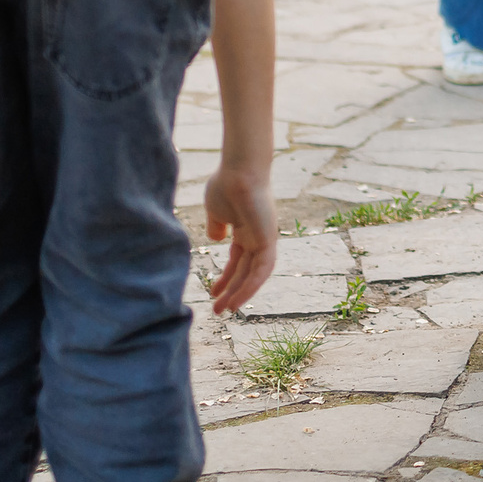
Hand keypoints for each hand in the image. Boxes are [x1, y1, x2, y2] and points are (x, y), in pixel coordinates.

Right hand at [203, 164, 277, 315]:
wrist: (238, 171)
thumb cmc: (226, 184)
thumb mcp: (216, 209)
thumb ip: (217, 225)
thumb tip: (216, 238)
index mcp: (245, 230)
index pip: (238, 261)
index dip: (226, 278)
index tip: (213, 292)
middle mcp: (257, 237)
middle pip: (245, 271)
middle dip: (231, 291)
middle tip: (218, 310)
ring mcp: (264, 239)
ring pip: (254, 275)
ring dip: (240, 294)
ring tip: (225, 310)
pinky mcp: (269, 240)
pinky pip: (262, 270)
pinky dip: (251, 286)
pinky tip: (237, 299)